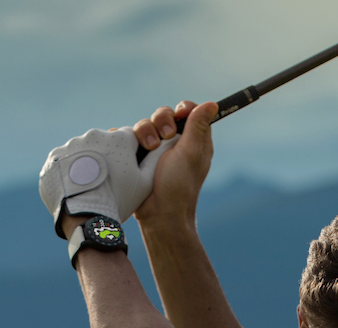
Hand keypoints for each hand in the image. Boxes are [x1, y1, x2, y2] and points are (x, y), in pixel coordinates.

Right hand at [130, 101, 217, 229]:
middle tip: (163, 136)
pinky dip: (125, 138)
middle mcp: (174, 143)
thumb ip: (198, 127)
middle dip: (160, 120)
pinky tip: (129, 147)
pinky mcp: (136, 157)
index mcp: (193, 140)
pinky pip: (126, 137)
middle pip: (163, 115)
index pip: (188, 112)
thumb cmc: (179, 186)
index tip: (179, 114)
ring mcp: (154, 150)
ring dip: (143, 131)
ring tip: (147, 148)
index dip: (182, 109)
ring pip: (143, 125)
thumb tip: (213, 104)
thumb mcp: (191, 153)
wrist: (157, 213)